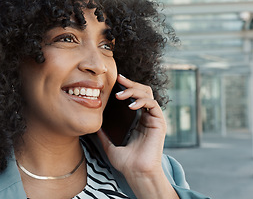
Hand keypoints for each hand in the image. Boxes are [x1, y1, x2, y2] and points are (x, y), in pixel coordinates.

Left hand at [97, 74, 177, 197]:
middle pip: (142, 91)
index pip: (134, 96)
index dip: (126, 87)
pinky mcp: (159, 123)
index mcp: (137, 120)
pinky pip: (153, 104)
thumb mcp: (110, 145)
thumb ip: (103, 134)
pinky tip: (131, 105)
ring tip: (120, 96)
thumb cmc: (126, 163)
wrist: (137, 173)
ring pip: (148, 94)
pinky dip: (142, 101)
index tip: (114, 80)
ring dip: (133, 91)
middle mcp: (147, 117)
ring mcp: (154, 119)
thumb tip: (92, 126)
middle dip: (130, 84)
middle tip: (118, 80)